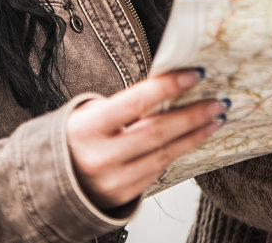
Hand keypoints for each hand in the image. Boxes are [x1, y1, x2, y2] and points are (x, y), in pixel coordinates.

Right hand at [66, 69, 225, 210]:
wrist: (52, 181)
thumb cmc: (76, 138)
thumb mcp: (89, 115)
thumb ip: (125, 105)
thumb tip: (170, 89)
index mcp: (88, 128)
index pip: (136, 102)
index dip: (169, 86)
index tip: (196, 74)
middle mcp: (101, 157)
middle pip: (157, 131)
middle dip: (193, 115)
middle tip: (219, 102)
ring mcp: (113, 181)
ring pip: (164, 154)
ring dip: (195, 136)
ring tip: (214, 120)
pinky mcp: (123, 196)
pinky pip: (158, 171)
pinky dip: (177, 153)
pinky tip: (191, 140)